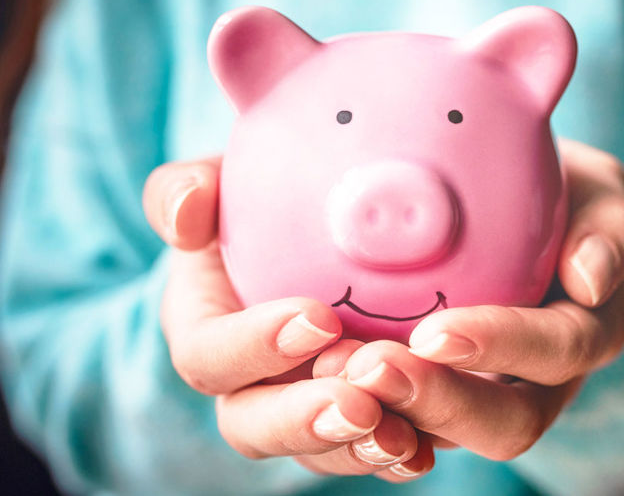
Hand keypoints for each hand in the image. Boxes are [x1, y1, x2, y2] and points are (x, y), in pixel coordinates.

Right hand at [143, 158, 433, 480]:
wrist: (311, 223)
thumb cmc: (254, 204)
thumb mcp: (218, 183)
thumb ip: (187, 191)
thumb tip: (184, 215)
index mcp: (206, 330)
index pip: (208, 356)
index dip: (254, 347)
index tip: (320, 318)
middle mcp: (248, 381)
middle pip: (254, 426)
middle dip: (304, 421)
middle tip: (359, 405)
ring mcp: (300, 402)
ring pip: (317, 450)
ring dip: (356, 448)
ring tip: (403, 436)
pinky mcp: (352, 411)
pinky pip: (367, 447)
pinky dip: (398, 452)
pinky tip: (428, 446)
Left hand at [319, 139, 623, 459]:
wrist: (514, 203)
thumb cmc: (557, 195)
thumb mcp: (597, 193)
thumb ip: (608, 229)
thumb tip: (589, 279)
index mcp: (581, 335)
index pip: (555, 353)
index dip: (501, 348)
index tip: (436, 331)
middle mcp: (534, 381)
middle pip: (502, 423)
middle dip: (437, 401)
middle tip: (370, 367)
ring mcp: (478, 392)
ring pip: (438, 436)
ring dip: (384, 415)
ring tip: (329, 373)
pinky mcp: (425, 391)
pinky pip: (391, 421)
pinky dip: (355, 410)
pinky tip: (312, 373)